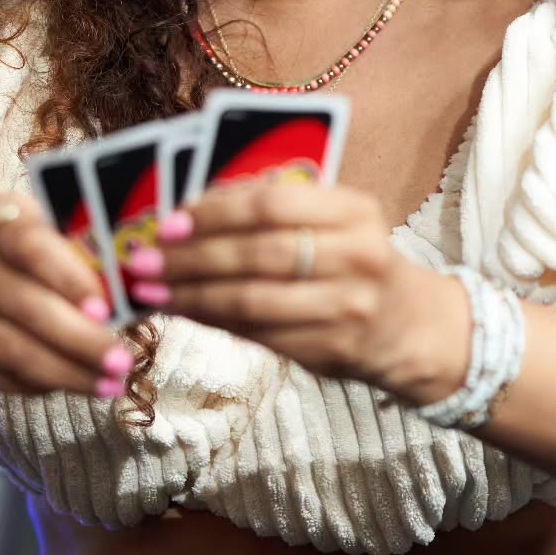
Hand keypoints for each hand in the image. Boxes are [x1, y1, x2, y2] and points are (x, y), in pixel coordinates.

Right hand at [0, 192, 133, 398]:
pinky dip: (36, 384)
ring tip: (109, 384)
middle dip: (80, 340)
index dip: (68, 279)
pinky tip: (70, 384)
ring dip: (64, 372)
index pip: (30, 244)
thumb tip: (139, 286)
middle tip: (122, 362)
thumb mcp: (45, 230)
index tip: (105, 309)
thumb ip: (83, 251)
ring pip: (9, 347)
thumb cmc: (19, 250)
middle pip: (24, 305)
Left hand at [135, 180, 469, 402]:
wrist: (410, 327)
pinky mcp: (333, 349)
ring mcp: (348, 307)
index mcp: (355, 210)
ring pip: (252, 300)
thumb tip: (190, 212)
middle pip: (257, 254)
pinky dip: (213, 321)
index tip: (169, 219)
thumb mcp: (336, 221)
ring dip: (192, 294)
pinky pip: (259, 334)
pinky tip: (184, 310)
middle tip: (144, 258)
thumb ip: (279, 210)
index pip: (272, 205)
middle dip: (192, 257)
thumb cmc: (355, 261)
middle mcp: (358, 256)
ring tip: (152, 288)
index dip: (215, 212)